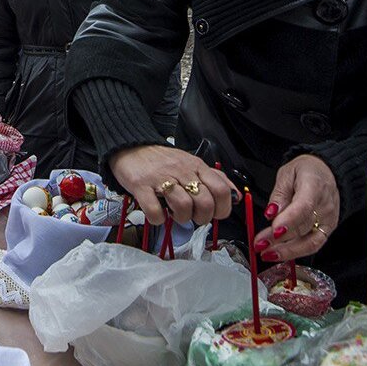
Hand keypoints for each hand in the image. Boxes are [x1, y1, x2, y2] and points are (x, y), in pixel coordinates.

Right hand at [109, 144, 236, 225]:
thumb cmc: (162, 160)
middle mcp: (182, 171)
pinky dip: (157, 219)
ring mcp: (161, 178)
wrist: (131, 147)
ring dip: (181, 218)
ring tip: (175, 215)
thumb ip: (214, 178)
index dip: (222, 208)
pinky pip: (154, 210)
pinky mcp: (141, 186)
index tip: (214, 213)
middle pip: (205, 202)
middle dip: (202, 217)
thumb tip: (235, 195)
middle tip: (193, 216)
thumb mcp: (192, 163)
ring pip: (183, 206)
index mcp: (196, 167)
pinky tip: (157, 214)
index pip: (221, 190)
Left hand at [252, 155, 339, 262]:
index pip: (303, 208)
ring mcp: (329, 220)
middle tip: (259, 244)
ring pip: (310, 242)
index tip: (273, 230)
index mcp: (315, 187)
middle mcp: (326, 207)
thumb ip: (279, 194)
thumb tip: (271, 213)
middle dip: (279, 240)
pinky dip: (295, 252)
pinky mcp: (328, 230)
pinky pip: (313, 245)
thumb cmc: (306, 171)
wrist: (328, 172)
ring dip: (287, 252)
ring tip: (267, 254)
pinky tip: (279, 254)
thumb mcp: (287, 174)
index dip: (288, 221)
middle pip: (303, 228)